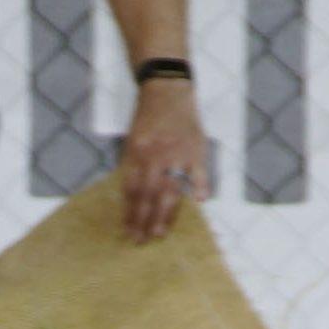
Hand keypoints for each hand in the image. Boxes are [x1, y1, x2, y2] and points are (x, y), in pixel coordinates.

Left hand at [115, 86, 207, 240]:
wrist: (167, 87)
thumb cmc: (149, 117)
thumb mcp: (133, 139)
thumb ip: (133, 166)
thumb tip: (131, 198)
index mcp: (136, 153)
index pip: (131, 189)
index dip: (129, 212)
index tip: (129, 231)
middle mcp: (154, 155)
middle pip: (147, 194)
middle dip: (143, 220)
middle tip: (141, 241)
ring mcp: (176, 152)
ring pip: (169, 188)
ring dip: (164, 213)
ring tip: (160, 233)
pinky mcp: (195, 147)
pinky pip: (199, 171)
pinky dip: (200, 186)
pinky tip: (200, 202)